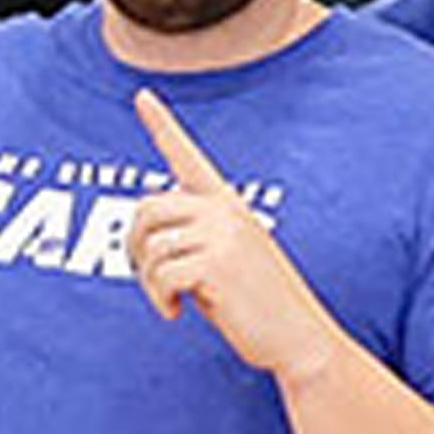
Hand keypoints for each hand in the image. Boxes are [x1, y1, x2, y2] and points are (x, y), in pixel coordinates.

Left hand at [125, 94, 349, 383]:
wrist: (298, 338)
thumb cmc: (256, 305)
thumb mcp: (225, 261)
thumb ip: (192, 238)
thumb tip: (143, 238)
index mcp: (228, 206)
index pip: (188, 158)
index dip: (162, 126)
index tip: (142, 95)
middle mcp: (226, 210)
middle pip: (147, 207)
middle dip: (135, 245)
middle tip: (150, 277)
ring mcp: (223, 233)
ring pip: (150, 244)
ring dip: (149, 280)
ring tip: (171, 299)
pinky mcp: (217, 262)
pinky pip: (159, 273)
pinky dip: (158, 298)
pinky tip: (177, 313)